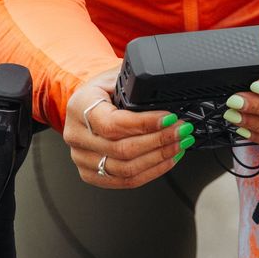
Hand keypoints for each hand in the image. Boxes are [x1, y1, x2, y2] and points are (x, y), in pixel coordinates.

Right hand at [64, 68, 194, 188]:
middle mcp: (77, 136)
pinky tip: (168, 159)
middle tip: (181, 131)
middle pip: (122, 150)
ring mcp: (82, 159)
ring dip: (159, 158)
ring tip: (179, 144)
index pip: (113, 124)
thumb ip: (135, 84)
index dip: (145, 124)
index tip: (169, 119)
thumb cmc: (101, 89)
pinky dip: (151, 172)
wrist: (85, 104)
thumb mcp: (114, 76)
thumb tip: (166, 92)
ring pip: (126, 169)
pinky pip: (124, 181)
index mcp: (80, 107)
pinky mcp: (91, 174)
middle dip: (159, 141)